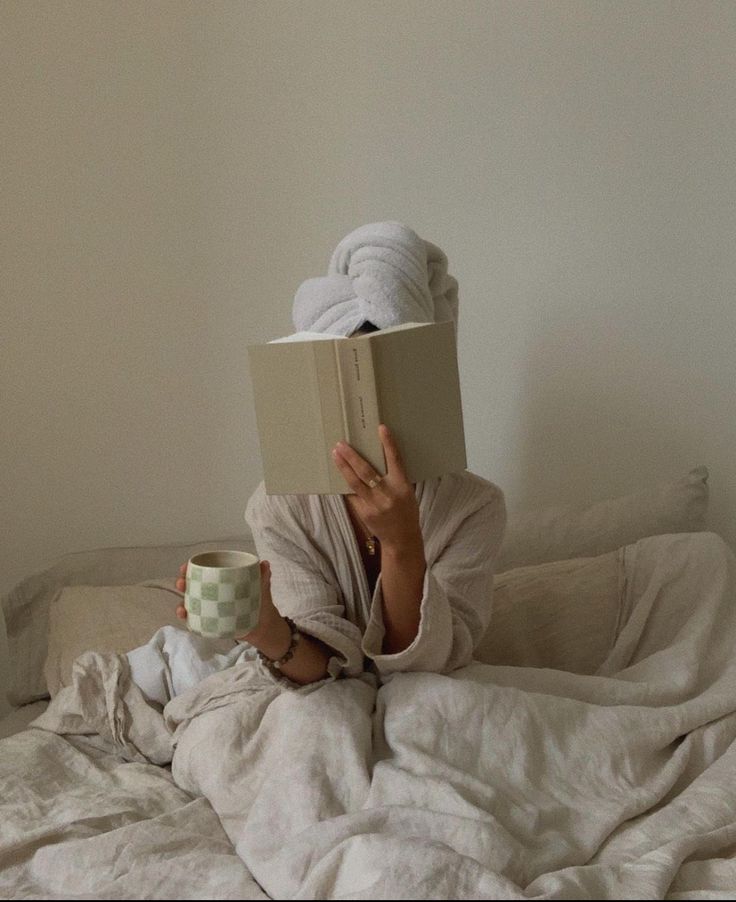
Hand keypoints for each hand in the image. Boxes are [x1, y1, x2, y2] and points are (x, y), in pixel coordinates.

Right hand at [176, 560, 288, 652]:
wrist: (264, 625)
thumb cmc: (260, 600)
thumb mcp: (261, 586)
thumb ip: (263, 576)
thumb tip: (265, 563)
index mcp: (221, 581)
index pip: (203, 572)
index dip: (191, 569)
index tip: (185, 567)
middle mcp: (212, 593)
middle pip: (192, 587)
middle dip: (182, 583)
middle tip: (182, 584)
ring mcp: (210, 609)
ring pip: (191, 604)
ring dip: (181, 605)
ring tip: (181, 608)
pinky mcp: (211, 623)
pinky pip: (196, 621)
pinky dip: (189, 620)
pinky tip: (186, 619)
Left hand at [331, 423, 421, 550]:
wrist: (402, 539)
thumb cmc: (406, 511)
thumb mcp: (407, 492)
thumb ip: (395, 477)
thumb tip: (378, 457)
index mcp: (402, 486)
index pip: (395, 460)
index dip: (388, 444)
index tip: (381, 428)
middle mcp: (387, 494)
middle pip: (366, 471)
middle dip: (352, 456)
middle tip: (341, 444)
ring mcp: (374, 505)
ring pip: (354, 482)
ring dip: (343, 467)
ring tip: (336, 454)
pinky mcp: (363, 513)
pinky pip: (352, 495)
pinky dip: (345, 484)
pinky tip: (339, 474)